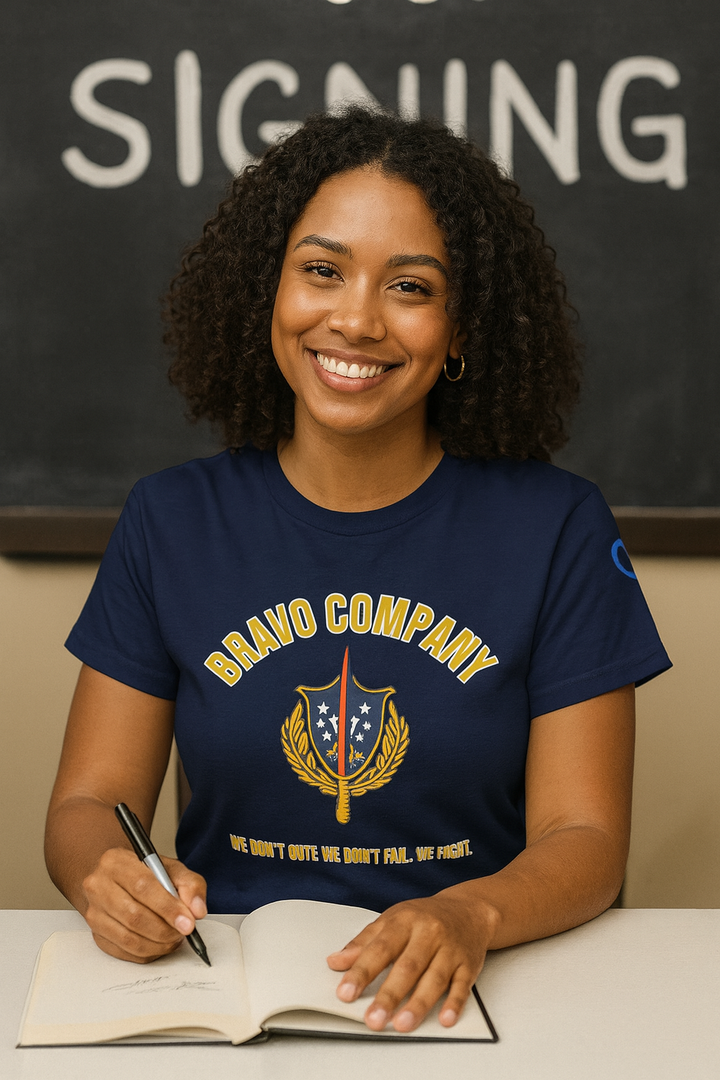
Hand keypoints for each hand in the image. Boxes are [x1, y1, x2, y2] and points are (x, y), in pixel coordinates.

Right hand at [81, 847, 206, 962]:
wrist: (118, 880)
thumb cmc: (145, 873)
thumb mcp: (171, 868)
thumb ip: (190, 884)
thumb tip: (197, 910)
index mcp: (116, 861)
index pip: (142, 886)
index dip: (168, 908)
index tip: (188, 923)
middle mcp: (98, 885)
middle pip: (133, 915)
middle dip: (164, 930)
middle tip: (184, 932)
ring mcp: (94, 912)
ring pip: (127, 938)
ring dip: (157, 944)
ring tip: (174, 938)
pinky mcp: (96, 934)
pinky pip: (124, 952)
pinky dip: (147, 953)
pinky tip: (159, 944)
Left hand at [327, 888, 495, 1032]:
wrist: (468, 910)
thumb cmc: (425, 917)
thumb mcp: (392, 920)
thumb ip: (364, 942)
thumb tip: (336, 962)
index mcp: (405, 921)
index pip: (380, 948)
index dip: (361, 972)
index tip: (346, 992)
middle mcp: (429, 933)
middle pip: (408, 966)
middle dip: (389, 995)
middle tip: (374, 1018)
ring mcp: (450, 949)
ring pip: (435, 978)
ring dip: (419, 1003)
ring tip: (402, 1024)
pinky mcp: (469, 965)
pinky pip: (462, 985)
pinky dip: (454, 1003)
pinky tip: (445, 1018)